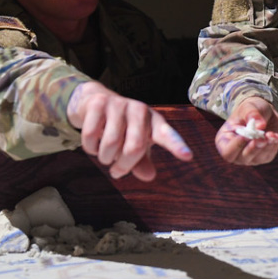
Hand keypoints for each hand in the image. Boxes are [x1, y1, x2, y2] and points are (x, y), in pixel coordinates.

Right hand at [68, 82, 191, 180]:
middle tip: (116, 171)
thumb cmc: (121, 128)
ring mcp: (119, 104)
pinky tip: (93, 144)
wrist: (95, 102)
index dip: (176, 145)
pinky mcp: (99, 103)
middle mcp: (140, 110)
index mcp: (153, 122)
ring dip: (104, 158)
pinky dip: (90, 148)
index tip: (187, 156)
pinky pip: (91, 136)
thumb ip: (142, 162)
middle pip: (134, 148)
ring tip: (104, 156)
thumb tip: (149, 176)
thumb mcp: (135, 144)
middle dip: (123, 166)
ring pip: (110, 144)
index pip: (167, 135)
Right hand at [216, 96, 277, 165]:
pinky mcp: (263, 157)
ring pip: (257, 158)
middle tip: (262, 138)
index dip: (236, 146)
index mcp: (224, 141)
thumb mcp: (249, 107)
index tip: (246, 136)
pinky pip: (268, 155)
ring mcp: (249, 157)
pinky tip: (275, 136)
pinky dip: (273, 145)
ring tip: (272, 134)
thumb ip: (252, 114)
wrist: (263, 113)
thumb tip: (260, 126)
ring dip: (266, 146)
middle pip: (242, 158)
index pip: (227, 151)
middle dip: (253, 148)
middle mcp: (235, 152)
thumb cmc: (250, 110)